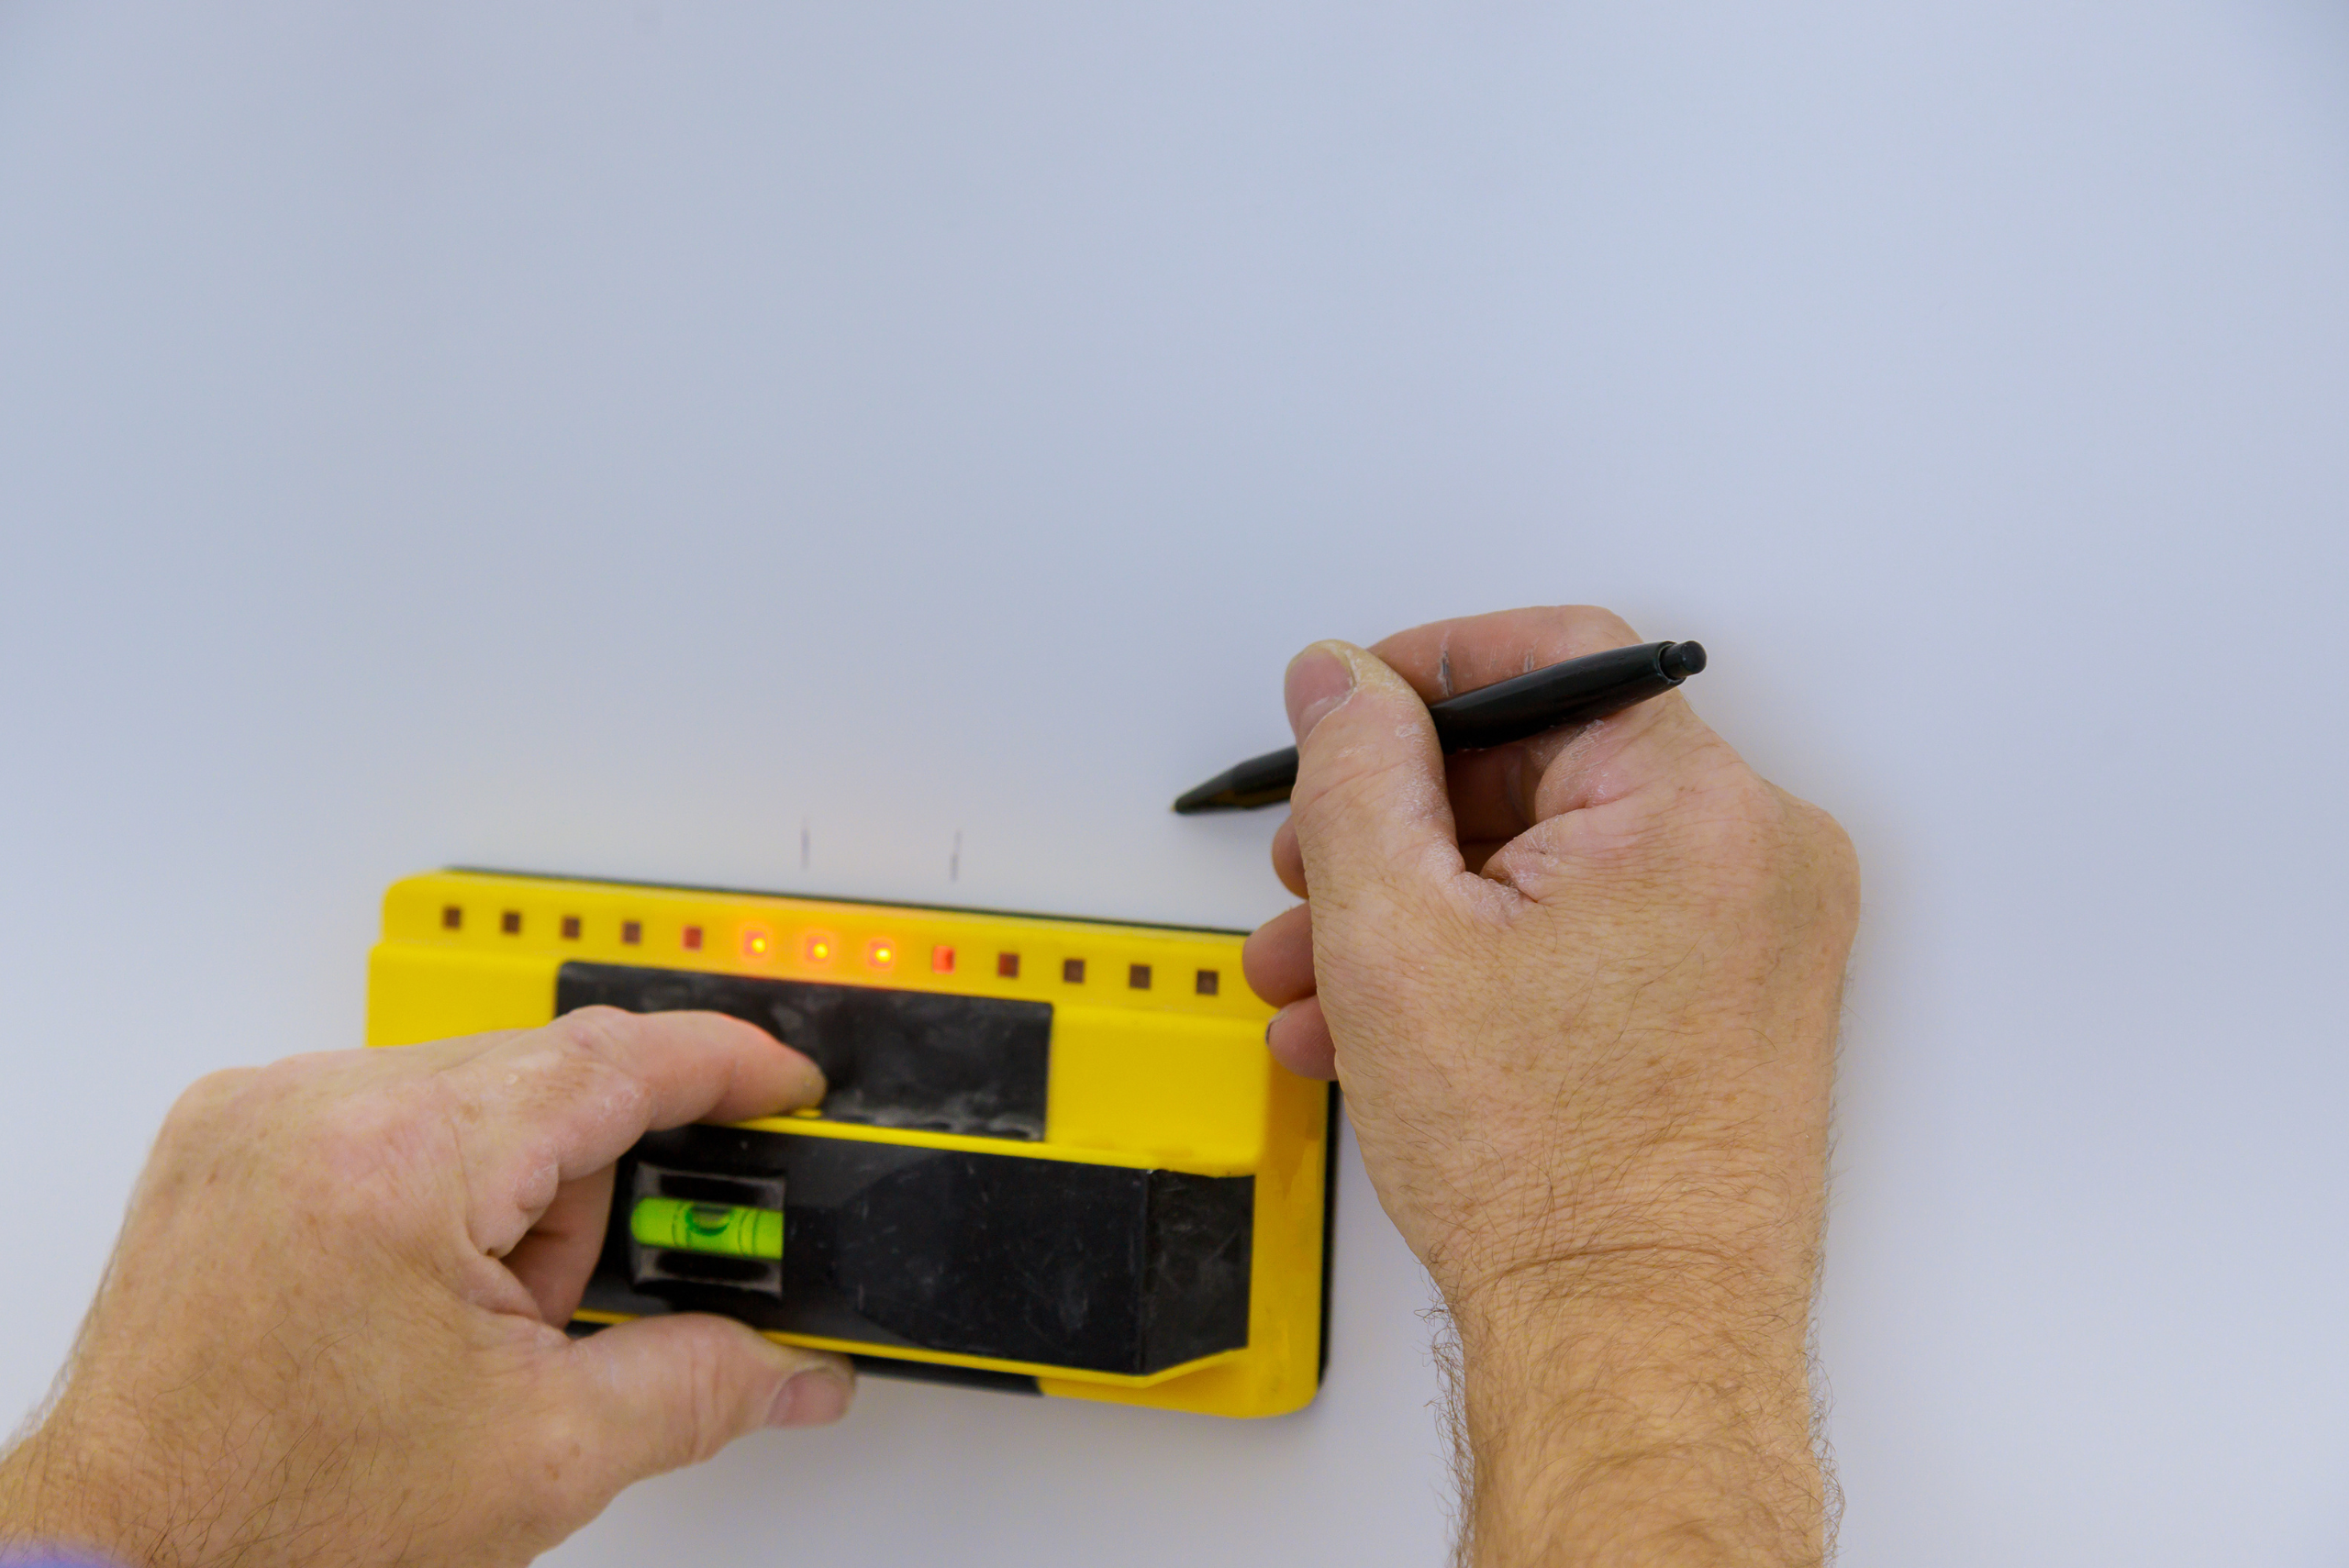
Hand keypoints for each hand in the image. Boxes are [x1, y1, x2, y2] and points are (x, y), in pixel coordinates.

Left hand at [0, 1010, 854, 1567]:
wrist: (124, 1565)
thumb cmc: (279, 1520)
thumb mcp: (541, 1455)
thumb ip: (698, 1386)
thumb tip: (792, 1368)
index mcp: (400, 1159)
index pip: (613, 1059)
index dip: (727, 1065)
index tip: (786, 1085)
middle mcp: (315, 1106)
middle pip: (543, 1082)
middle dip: (594, 1195)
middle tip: (582, 1309)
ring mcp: (259, 1116)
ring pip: (469, 1100)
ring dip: (513, 1198)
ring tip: (474, 1330)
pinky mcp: (229, 1144)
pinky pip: (387, 1119)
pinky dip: (437, 1193)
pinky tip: (420, 1299)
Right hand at [1243, 607, 1857, 1565]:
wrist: (1631, 1341)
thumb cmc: (1552, 1174)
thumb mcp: (1393, 931)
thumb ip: (1357, 771)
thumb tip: (1344, 682)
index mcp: (1700, 810)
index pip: (1554, 658)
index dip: (1423, 672)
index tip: (1348, 709)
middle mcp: (1756, 860)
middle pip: (1541, 771)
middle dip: (1395, 830)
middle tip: (1310, 878)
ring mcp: (1754, 939)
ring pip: (1552, 866)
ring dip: (1420, 911)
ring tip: (1323, 982)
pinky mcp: (1734, 1005)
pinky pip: (1593, 936)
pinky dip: (1490, 962)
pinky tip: (1390, 1024)